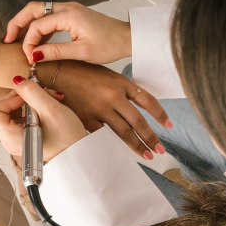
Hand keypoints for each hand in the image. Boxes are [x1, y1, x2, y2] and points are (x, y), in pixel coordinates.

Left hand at [0, 77, 84, 159]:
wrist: (81, 156)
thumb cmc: (68, 140)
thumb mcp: (51, 111)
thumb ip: (31, 93)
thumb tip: (17, 80)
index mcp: (11, 137)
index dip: (7, 99)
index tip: (27, 96)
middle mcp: (9, 140)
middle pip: (1, 108)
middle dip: (22, 97)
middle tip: (43, 92)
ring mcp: (16, 138)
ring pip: (13, 110)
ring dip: (31, 100)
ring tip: (51, 98)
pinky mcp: (25, 135)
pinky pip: (21, 115)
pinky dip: (34, 107)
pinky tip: (49, 105)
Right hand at [4, 1, 131, 64]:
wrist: (127, 38)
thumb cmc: (110, 44)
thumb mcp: (82, 52)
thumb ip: (55, 52)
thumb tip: (33, 55)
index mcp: (69, 15)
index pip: (37, 25)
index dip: (28, 42)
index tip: (28, 58)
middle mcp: (66, 7)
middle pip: (32, 9)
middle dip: (17, 23)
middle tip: (6, 40)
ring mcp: (68, 9)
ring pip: (38, 12)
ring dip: (25, 25)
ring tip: (16, 42)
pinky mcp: (70, 15)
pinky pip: (47, 17)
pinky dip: (37, 28)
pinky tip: (34, 42)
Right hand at [52, 60, 170, 158]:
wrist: (56, 70)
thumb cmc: (79, 71)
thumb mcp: (106, 74)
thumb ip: (120, 89)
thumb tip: (132, 108)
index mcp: (121, 82)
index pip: (148, 101)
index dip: (160, 114)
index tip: (169, 126)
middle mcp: (113, 96)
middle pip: (138, 122)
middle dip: (151, 138)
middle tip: (160, 150)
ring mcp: (100, 108)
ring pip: (123, 132)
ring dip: (136, 145)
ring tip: (147, 155)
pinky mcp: (85, 117)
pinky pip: (101, 135)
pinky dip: (110, 144)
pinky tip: (117, 151)